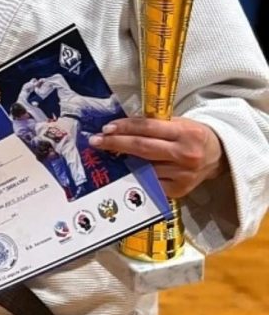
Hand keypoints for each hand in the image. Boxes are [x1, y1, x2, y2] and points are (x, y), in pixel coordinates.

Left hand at [89, 117, 224, 198]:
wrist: (219, 156)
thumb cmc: (192, 135)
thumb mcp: (178, 123)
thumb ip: (153, 126)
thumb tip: (119, 128)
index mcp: (186, 133)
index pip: (148, 128)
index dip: (125, 127)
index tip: (106, 128)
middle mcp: (185, 155)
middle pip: (142, 148)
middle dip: (116, 144)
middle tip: (96, 141)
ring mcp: (183, 175)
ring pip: (144, 168)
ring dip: (122, 162)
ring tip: (106, 155)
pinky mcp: (180, 191)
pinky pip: (150, 183)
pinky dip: (135, 176)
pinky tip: (123, 171)